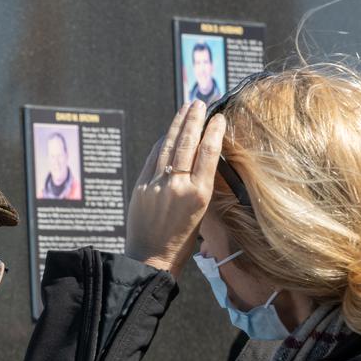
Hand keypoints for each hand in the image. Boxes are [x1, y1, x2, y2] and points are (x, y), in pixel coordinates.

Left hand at [126, 100, 226, 277]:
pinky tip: (169, 132)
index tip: (218, 117)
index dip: (213, 131)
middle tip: (200, 102)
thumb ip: (200, 184)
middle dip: (194, 119)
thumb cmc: (182, 240)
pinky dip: (163, 142)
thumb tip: (200, 156)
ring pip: (169, 146)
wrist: (151, 258)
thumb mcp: (202, 212)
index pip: (208, 153)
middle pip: (188, 143)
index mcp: (199, 195)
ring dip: (178, 124)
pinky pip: (154, 158)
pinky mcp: (141, 187)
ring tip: (186, 108)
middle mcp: (178, 186)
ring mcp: (157, 185)